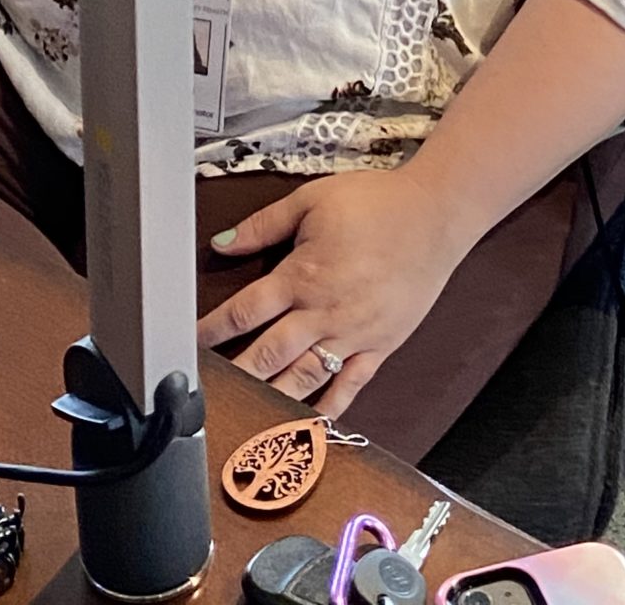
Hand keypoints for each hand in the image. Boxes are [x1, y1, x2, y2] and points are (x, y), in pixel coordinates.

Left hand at [196, 167, 466, 417]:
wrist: (435, 215)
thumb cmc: (377, 203)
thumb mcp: (312, 199)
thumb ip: (264, 224)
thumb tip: (223, 243)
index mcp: (303, 274)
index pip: (246, 310)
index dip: (213, 330)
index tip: (188, 344)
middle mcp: (325, 311)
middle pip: (269, 353)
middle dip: (235, 374)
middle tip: (207, 393)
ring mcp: (354, 334)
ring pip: (305, 378)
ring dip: (273, 397)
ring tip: (245, 415)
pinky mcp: (380, 346)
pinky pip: (351, 386)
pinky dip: (329, 409)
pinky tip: (308, 424)